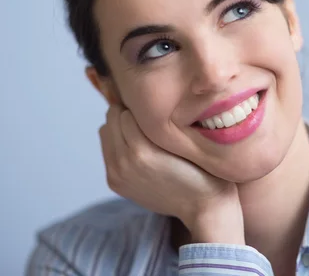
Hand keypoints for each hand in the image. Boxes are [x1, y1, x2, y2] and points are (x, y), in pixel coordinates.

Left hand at [99, 105, 244, 243]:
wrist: (202, 205)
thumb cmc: (201, 167)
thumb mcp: (183, 140)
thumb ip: (157, 123)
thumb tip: (139, 102)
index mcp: (142, 150)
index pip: (126, 110)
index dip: (141, 107)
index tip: (154, 109)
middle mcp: (125, 163)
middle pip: (111, 118)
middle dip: (126, 114)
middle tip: (146, 118)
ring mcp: (117, 174)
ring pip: (105, 132)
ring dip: (119, 128)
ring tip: (140, 133)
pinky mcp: (115, 183)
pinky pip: (107, 150)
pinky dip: (118, 144)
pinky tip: (137, 148)